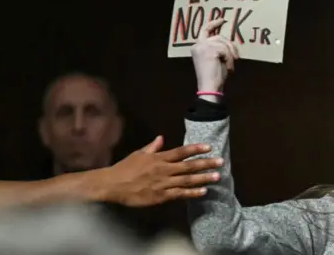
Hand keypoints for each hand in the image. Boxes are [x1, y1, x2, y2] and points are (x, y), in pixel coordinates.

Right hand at [99, 136, 222, 206]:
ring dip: (203, 178)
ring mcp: (163, 184)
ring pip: (187, 180)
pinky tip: (203, 192)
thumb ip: (153, 147)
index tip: (209, 147)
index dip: (196, 149)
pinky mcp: (161, 196)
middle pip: (189, 166)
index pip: (181, 152)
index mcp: (159, 158)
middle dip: (206, 164)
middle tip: (221, 162)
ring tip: (217, 177)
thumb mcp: (139, 154)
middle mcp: (164, 170)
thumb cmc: (125, 168)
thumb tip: (162, 137)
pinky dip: (192, 193)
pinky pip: (179, 194)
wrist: (112, 185)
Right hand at [191, 18, 238, 91]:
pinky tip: (229, 68)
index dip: (213, 23)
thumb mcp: (215, 59)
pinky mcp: (210, 49)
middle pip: (218, 36)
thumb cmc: (214, 77)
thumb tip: (228, 41)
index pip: (204, 30)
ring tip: (230, 66)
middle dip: (229, 45)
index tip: (223, 20)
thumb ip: (217, 49)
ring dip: (230, 54)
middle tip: (236, 56)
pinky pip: (225, 49)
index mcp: (197, 47)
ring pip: (223, 43)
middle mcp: (198, 45)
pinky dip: (230, 59)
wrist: (209, 87)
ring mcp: (203, 46)